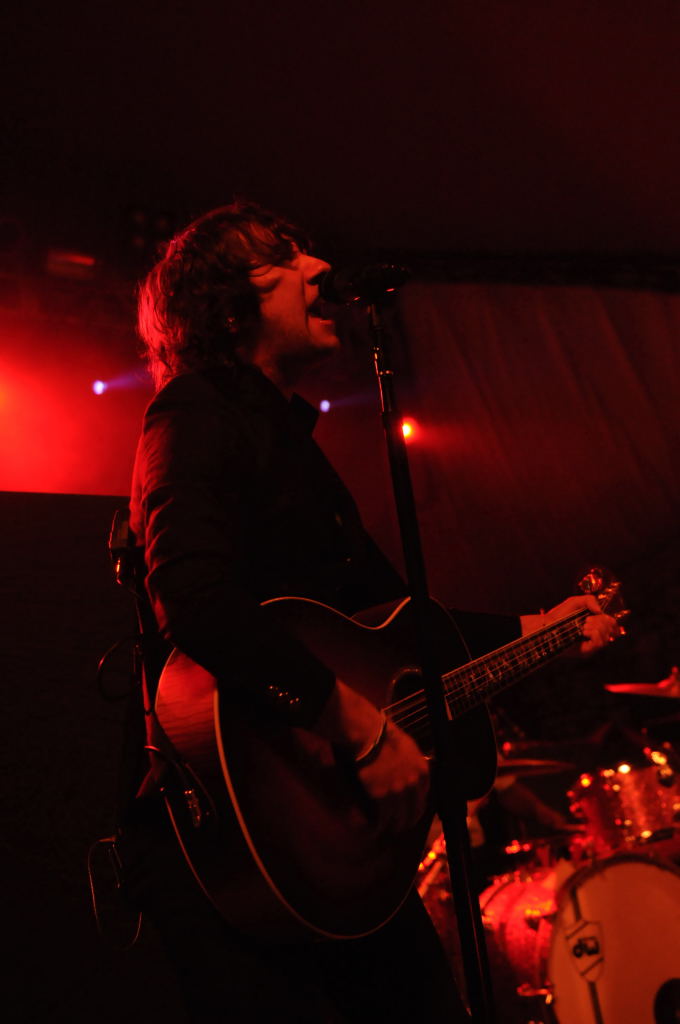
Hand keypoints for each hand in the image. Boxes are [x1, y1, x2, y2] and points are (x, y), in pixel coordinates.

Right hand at [313, 680, 429, 832]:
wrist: (371, 738)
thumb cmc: (389, 739)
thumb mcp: (411, 750)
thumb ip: (415, 766)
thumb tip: (415, 779)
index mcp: (423, 772)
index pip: (424, 798)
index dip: (417, 807)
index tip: (412, 812)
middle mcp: (413, 785)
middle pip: (414, 811)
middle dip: (408, 821)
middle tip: (402, 826)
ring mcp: (398, 792)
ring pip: (399, 816)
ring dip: (395, 825)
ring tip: (391, 828)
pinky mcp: (382, 796)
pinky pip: (383, 816)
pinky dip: (380, 825)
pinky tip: (377, 828)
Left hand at [521, 595, 619, 655]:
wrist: (546, 625)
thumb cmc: (560, 614)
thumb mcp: (576, 601)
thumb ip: (590, 600)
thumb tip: (601, 612)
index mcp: (596, 627)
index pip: (614, 626)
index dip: (611, 620)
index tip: (598, 614)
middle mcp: (595, 638)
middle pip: (612, 629)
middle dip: (601, 620)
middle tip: (586, 619)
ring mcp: (591, 646)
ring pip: (606, 636)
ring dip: (596, 626)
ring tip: (583, 625)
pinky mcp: (585, 651)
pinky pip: (599, 643)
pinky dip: (593, 632)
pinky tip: (583, 630)